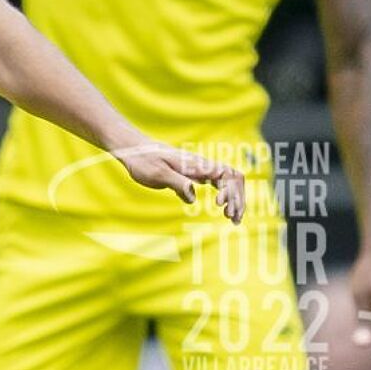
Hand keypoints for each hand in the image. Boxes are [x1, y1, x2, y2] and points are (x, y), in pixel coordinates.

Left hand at [111, 140, 243, 222]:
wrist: (132, 149)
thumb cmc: (142, 161)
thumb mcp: (157, 174)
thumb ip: (177, 183)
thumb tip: (193, 197)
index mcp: (195, 165)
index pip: (226, 174)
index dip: (230, 191)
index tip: (219, 206)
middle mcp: (200, 165)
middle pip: (233, 178)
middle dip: (238, 198)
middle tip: (234, 220)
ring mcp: (197, 169)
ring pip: (227, 181)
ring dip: (234, 198)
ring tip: (233, 219)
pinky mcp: (191, 174)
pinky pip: (215, 183)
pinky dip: (224, 197)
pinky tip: (222, 210)